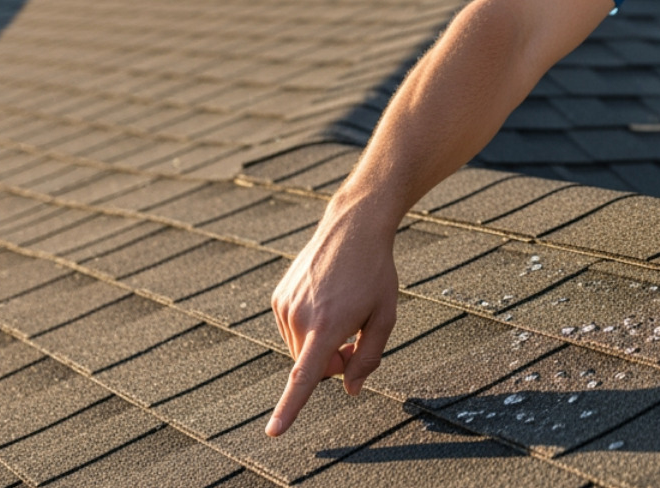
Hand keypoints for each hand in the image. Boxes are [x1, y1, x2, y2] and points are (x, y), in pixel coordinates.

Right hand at [267, 200, 401, 435]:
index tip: (274, 431)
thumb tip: (351, 389)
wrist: (352, 227)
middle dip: (334, 363)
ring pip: (301, 350)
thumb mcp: (386, 315)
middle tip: (356, 335)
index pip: (305, 377)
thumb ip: (370, 357)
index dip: (290, 408)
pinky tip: (327, 300)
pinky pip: (292, 331)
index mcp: (328, 326)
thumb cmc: (375, 272)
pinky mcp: (278, 297)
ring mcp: (285, 306)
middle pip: (313, 367)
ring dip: (321, 344)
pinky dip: (309, 328)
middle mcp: (299, 317)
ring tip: (343, 311)